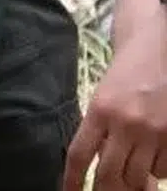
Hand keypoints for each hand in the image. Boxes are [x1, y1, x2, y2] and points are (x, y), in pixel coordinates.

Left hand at [64, 15, 166, 190]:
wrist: (156, 52)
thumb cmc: (125, 77)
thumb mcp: (102, 98)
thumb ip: (99, 131)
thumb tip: (96, 168)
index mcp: (100, 111)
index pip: (80, 155)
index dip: (73, 180)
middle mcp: (125, 123)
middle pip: (109, 175)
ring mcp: (153, 132)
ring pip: (138, 178)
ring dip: (132, 184)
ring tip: (130, 176)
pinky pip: (163, 171)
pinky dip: (156, 174)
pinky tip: (152, 161)